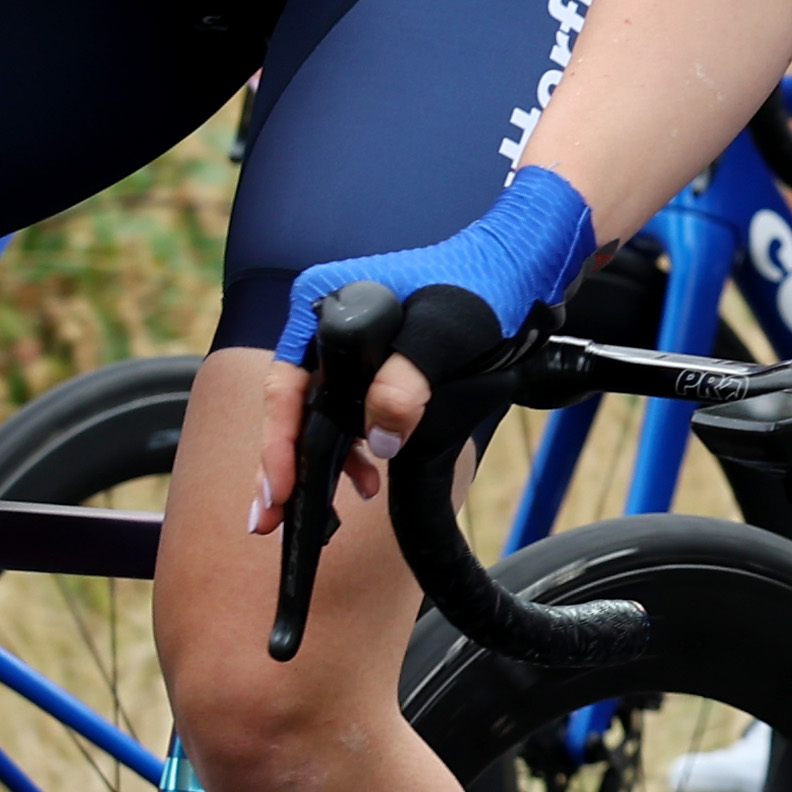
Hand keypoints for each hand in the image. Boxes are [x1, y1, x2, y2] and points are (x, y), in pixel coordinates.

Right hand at [252, 164, 600, 536]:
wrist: (516, 271)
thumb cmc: (479, 287)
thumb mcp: (442, 336)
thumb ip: (405, 384)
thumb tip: (377, 440)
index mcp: (320, 304)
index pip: (284, 384)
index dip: (278, 443)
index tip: (279, 491)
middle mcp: (323, 324)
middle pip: (292, 405)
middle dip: (287, 464)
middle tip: (275, 520)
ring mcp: (346, 346)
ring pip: (318, 414)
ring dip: (325, 460)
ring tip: (350, 496)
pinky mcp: (371, 363)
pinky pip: (346, 412)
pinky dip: (353, 447)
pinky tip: (368, 475)